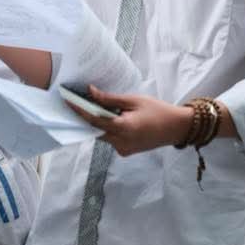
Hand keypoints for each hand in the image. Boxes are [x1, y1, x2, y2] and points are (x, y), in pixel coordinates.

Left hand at [63, 85, 191, 156]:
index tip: (67, 100)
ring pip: (102, 135)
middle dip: (87, 115)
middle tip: (79, 100)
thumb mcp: (133, 100)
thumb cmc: (158, 110)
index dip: (79, 110)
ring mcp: (123, 149)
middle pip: (95, 129)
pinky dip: (108, 129)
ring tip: (99, 106)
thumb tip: (90, 92)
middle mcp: (121, 143)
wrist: (177, 128)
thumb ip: (109, 99)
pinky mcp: (126, 152)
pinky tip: (113, 117)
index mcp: (124, 128)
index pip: (94, 120)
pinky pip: (110, 139)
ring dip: (98, 122)